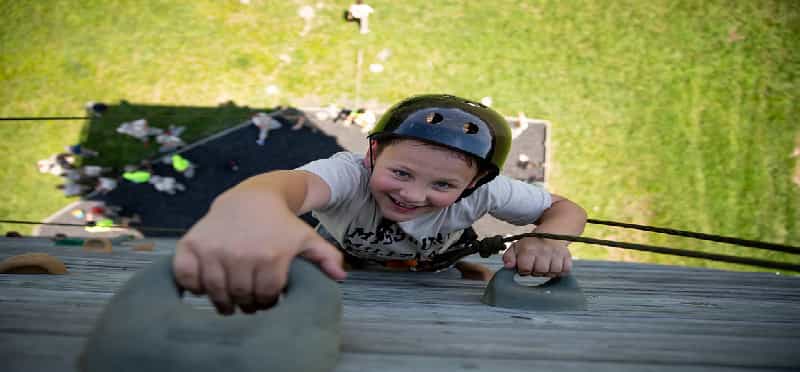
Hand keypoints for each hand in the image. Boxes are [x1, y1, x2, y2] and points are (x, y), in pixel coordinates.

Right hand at [173, 197, 345, 314]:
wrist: (253, 197)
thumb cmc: (281, 223)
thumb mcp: (306, 238)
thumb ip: (325, 257)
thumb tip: (340, 277)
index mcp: (270, 256)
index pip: (266, 297)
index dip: (268, 301)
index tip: (267, 298)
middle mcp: (241, 254)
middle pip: (241, 298)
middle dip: (246, 304)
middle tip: (247, 301)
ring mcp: (214, 250)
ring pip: (216, 293)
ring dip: (222, 301)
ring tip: (230, 299)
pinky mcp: (191, 245)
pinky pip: (187, 278)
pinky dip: (193, 286)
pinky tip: (205, 284)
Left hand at [502, 237, 571, 276]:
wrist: (552, 232)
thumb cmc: (532, 243)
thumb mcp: (517, 247)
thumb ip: (509, 257)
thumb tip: (508, 266)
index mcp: (528, 248)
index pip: (525, 268)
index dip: (524, 270)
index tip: (525, 266)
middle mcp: (543, 249)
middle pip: (540, 271)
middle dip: (537, 271)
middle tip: (537, 264)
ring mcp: (556, 253)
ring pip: (553, 272)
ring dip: (549, 271)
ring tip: (546, 264)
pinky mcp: (567, 256)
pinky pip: (565, 270)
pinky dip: (560, 270)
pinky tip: (555, 264)